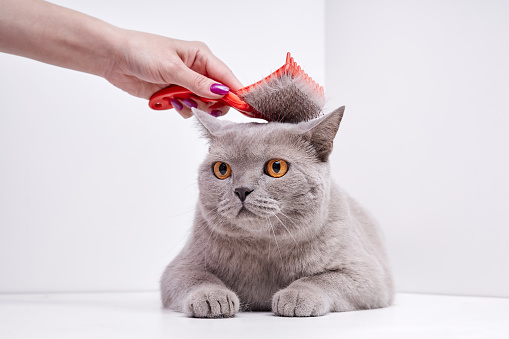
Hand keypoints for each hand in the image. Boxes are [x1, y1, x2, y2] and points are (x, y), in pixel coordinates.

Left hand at [105, 30, 242, 117]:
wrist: (115, 59)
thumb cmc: (142, 52)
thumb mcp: (172, 67)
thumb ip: (197, 83)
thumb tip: (221, 92)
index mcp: (201, 56)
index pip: (226, 77)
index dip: (236, 92)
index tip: (244, 108)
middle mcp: (197, 70)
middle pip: (218, 95)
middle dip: (211, 103)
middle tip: (200, 105)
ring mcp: (186, 84)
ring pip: (203, 104)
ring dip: (194, 106)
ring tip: (177, 99)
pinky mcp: (175, 95)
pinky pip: (188, 108)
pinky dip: (181, 109)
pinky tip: (169, 102)